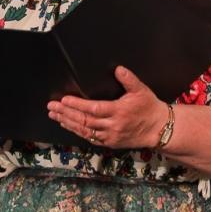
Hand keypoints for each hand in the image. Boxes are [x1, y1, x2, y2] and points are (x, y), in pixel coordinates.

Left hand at [48, 66, 168, 148]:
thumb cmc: (149, 107)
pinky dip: (77, 131)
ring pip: (84, 130)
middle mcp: (112, 125)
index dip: (77, 105)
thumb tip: (118, 69)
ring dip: (68, 123)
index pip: (93, 108)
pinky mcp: (109, 143)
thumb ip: (129, 79)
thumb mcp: (141, 90)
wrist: (158, 129)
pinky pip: (89, 138)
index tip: (64, 100)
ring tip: (54, 115)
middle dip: (66, 113)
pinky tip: (67, 125)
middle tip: (52, 107)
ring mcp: (110, 136)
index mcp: (119, 111)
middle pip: (84, 121)